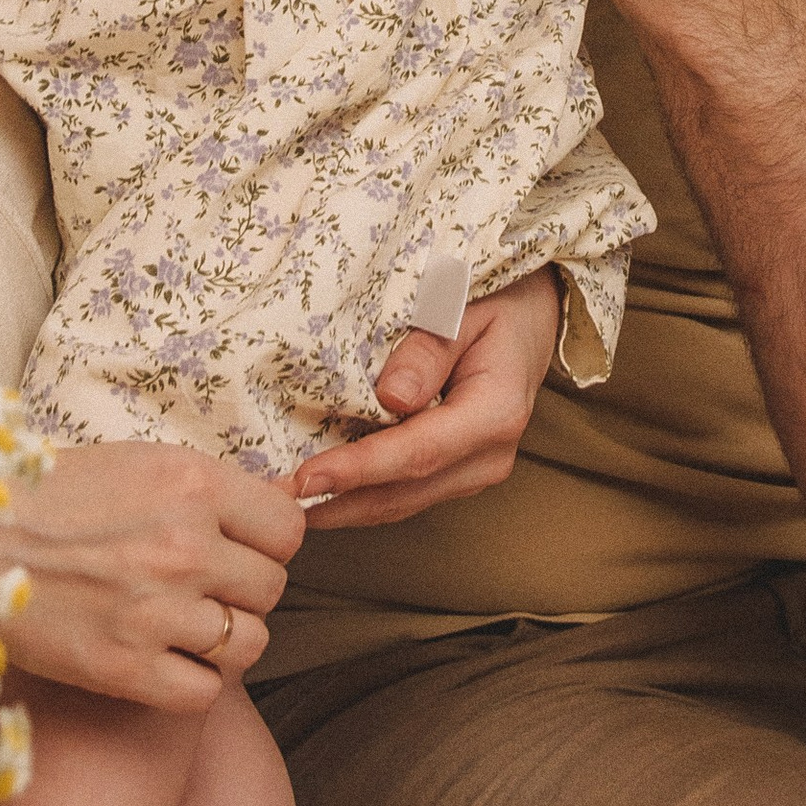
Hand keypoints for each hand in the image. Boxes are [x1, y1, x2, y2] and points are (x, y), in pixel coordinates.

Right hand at [0, 442, 304, 711]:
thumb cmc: (48, 498)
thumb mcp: (136, 465)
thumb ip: (211, 488)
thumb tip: (288, 498)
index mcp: (190, 484)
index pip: (287, 528)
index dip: (266, 544)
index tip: (239, 550)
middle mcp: (182, 545)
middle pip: (269, 588)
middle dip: (241, 593)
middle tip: (199, 591)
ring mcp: (155, 610)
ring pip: (248, 643)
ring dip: (222, 641)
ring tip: (181, 627)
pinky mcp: (124, 668)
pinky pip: (205, 692)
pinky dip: (190, 683)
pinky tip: (160, 661)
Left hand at [295, 268, 557, 532]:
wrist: (532, 313)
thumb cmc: (494, 297)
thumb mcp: (462, 303)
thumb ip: (427, 348)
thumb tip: (391, 399)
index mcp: (496, 412)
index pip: (418, 452)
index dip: (358, 470)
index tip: (305, 479)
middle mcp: (490, 456)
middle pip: (403, 494)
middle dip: (337, 504)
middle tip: (273, 505)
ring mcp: (475, 471)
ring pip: (400, 503)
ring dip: (342, 508)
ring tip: (284, 506)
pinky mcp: (457, 473)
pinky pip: (404, 493)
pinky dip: (359, 496)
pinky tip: (318, 492)